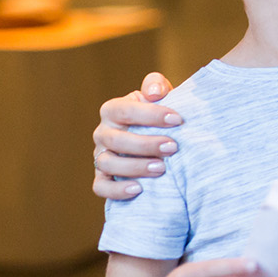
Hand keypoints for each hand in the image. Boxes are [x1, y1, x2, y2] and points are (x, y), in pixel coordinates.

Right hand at [92, 71, 182, 199]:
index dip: (151, 114)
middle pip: (116, 140)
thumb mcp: (160, 97)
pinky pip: (101, 187)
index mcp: (113, 110)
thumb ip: (157, 86)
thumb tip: (154, 92)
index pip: (125, 110)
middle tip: (173, 147)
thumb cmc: (160, 117)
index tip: (178, 120)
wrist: (158, 141)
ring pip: (108, 163)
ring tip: (162, 169)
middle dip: (146, 144)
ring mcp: (100, 157)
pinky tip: (139, 189)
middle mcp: (103, 133)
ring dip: (135, 167)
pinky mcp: (102, 178)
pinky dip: (117, 190)